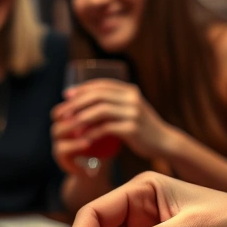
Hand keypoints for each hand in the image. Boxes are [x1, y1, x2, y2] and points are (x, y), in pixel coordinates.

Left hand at [51, 79, 170, 170]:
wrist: (164, 142)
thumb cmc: (143, 128)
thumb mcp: (131, 110)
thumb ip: (116, 104)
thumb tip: (89, 102)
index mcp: (129, 91)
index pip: (101, 84)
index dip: (82, 88)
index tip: (66, 95)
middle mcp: (131, 98)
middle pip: (98, 96)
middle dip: (77, 103)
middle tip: (63, 111)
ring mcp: (133, 113)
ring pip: (101, 110)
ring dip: (81, 117)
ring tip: (69, 124)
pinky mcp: (133, 129)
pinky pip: (107, 128)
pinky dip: (93, 132)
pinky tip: (83, 137)